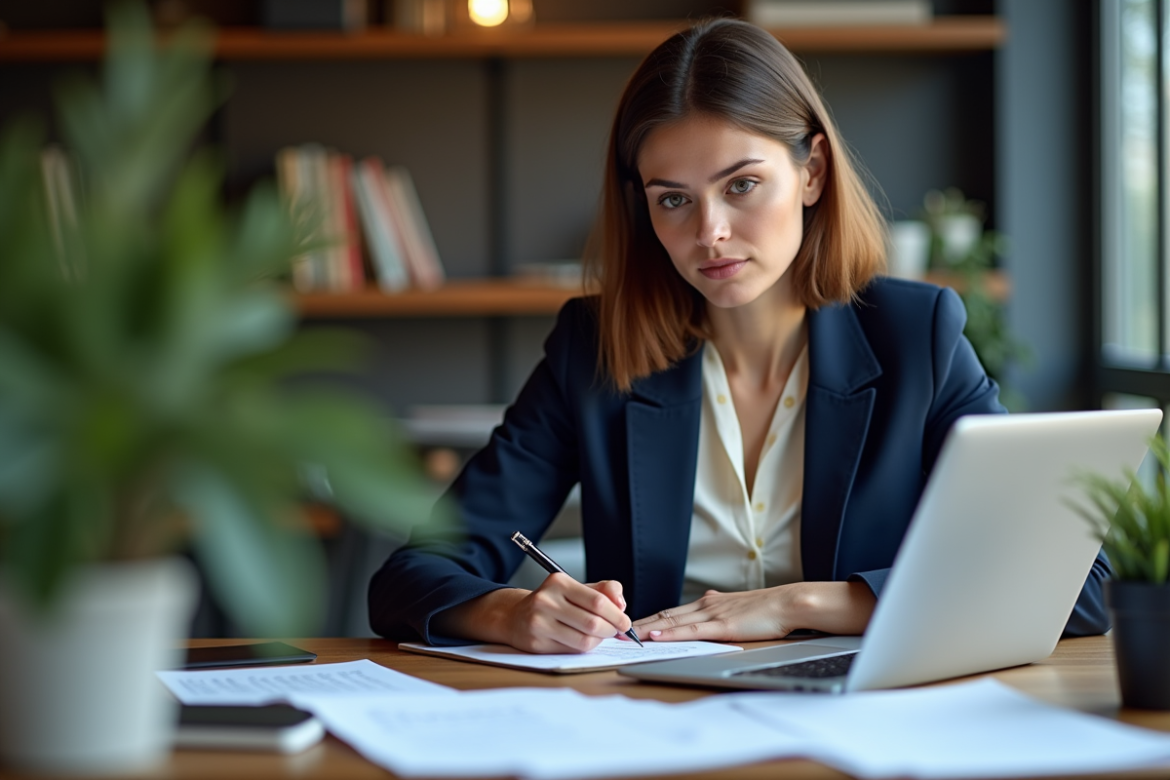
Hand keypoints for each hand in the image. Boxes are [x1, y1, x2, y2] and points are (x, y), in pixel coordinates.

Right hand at [434, 574, 631, 653]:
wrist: (515, 616)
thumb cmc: (553, 602)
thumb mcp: (576, 589)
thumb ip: (604, 591)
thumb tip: (621, 605)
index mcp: (559, 582)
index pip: (597, 601)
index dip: (616, 614)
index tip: (625, 622)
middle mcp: (546, 600)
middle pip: (593, 623)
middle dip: (610, 630)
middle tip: (615, 631)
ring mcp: (539, 623)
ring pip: (584, 640)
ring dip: (598, 641)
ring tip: (599, 636)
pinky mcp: (536, 643)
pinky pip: (572, 651)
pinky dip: (584, 648)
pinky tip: (582, 641)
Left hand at [632, 581, 875, 641]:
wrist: (789, 603)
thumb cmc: (769, 609)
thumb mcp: (739, 608)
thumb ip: (721, 611)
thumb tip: (707, 609)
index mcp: (710, 603)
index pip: (672, 611)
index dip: (651, 619)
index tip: (631, 625)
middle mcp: (706, 605)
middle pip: (665, 614)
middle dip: (640, 623)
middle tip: (616, 629)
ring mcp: (713, 614)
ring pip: (672, 621)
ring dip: (647, 628)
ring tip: (626, 635)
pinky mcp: (722, 626)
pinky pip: (691, 630)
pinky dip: (670, 633)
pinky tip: (656, 635)